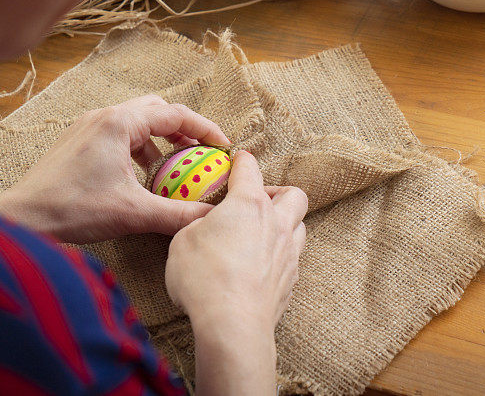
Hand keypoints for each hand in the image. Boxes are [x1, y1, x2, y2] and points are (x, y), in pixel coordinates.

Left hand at [0, 95, 230, 243]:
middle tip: (200, 151)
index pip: (176, 114)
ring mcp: (88, 126)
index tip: (222, 146)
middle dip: (183, 127)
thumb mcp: (134, 213)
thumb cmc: (72, 209)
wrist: (22, 218)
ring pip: (136, 119)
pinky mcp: (78, 140)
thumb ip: (179, 214)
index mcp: (119, 123)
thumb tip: (213, 216)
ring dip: (159, 137)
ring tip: (172, 163)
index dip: (205, 128)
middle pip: (157, 109)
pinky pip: (118, 132)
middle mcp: (103, 116)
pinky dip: (138, 146)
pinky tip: (141, 174)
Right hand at [165, 150, 306, 395]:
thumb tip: (206, 224)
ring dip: (287, 223)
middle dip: (279, 192)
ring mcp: (289, 253)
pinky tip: (264, 264)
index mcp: (249, 204)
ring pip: (302, 226)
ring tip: (265, 232)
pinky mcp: (291, 280)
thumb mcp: (183, 241)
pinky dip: (282, 254)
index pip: (250, 170)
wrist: (232, 324)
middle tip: (259, 201)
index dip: (243, 161)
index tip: (239, 160)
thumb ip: (196, 225)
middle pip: (295, 195)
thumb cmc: (203, 277)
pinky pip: (294, 258)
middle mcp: (276, 223)